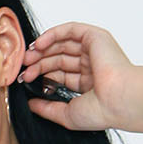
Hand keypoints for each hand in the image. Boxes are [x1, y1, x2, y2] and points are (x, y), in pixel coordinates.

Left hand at [19, 21, 135, 132]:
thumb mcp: (67, 113)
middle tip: (24, 70)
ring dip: (43, 50)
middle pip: (59, 58)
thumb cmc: (101, 110)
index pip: (61, 75)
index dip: (42, 75)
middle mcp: (92, 65)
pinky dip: (53, 34)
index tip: (26, 80)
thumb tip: (31, 104)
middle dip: (40, 63)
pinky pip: (69, 30)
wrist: (118, 100)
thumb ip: (48, 109)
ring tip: (28, 59)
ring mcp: (94, 50)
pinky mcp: (95, 37)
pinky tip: (39, 44)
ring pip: (62, 44)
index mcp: (89, 83)